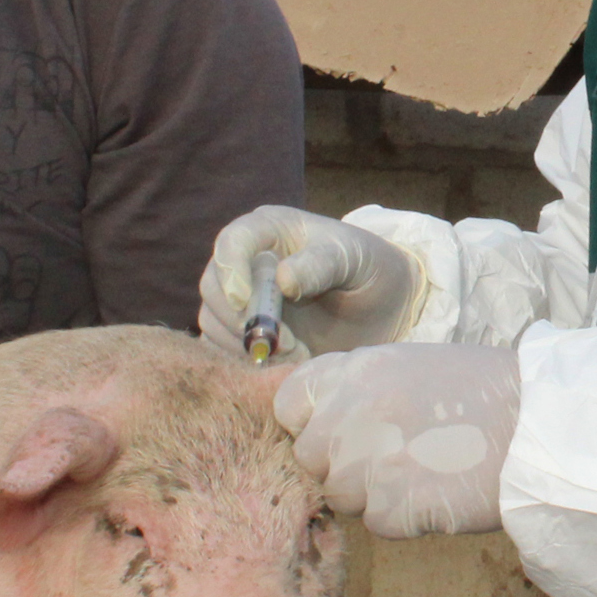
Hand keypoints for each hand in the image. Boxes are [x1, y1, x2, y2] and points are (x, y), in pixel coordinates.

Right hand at [196, 206, 423, 363]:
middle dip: (243, 318)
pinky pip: (223, 348)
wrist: (383, 308)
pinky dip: (246, 362)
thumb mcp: (353, 258)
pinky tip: (285, 365)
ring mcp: (243, 299)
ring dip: (247, 344)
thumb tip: (283, 279)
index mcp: (269, 230)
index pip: (232, 241)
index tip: (244, 300)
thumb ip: (321, 264)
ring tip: (297, 355)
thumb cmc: (368, 269)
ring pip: (213, 320)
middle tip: (288, 343)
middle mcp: (247, 261)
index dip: (231, 270)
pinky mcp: (245, 333)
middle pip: (213, 285)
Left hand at [275, 343, 521, 538]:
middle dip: (342, 465)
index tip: (341, 434)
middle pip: (310, 458)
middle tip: (393, 459)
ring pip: (340, 495)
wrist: (541, 425)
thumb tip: (322, 423)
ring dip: (373, 495)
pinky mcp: (392, 506)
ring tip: (425, 472)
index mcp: (355, 369)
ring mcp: (369, 461)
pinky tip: (439, 491)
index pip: (290, 404)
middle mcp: (351, 411)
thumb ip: (359, 390)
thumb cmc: (484, 393)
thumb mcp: (410, 366)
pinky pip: (376, 523)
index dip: (312, 424)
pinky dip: (404, 517)